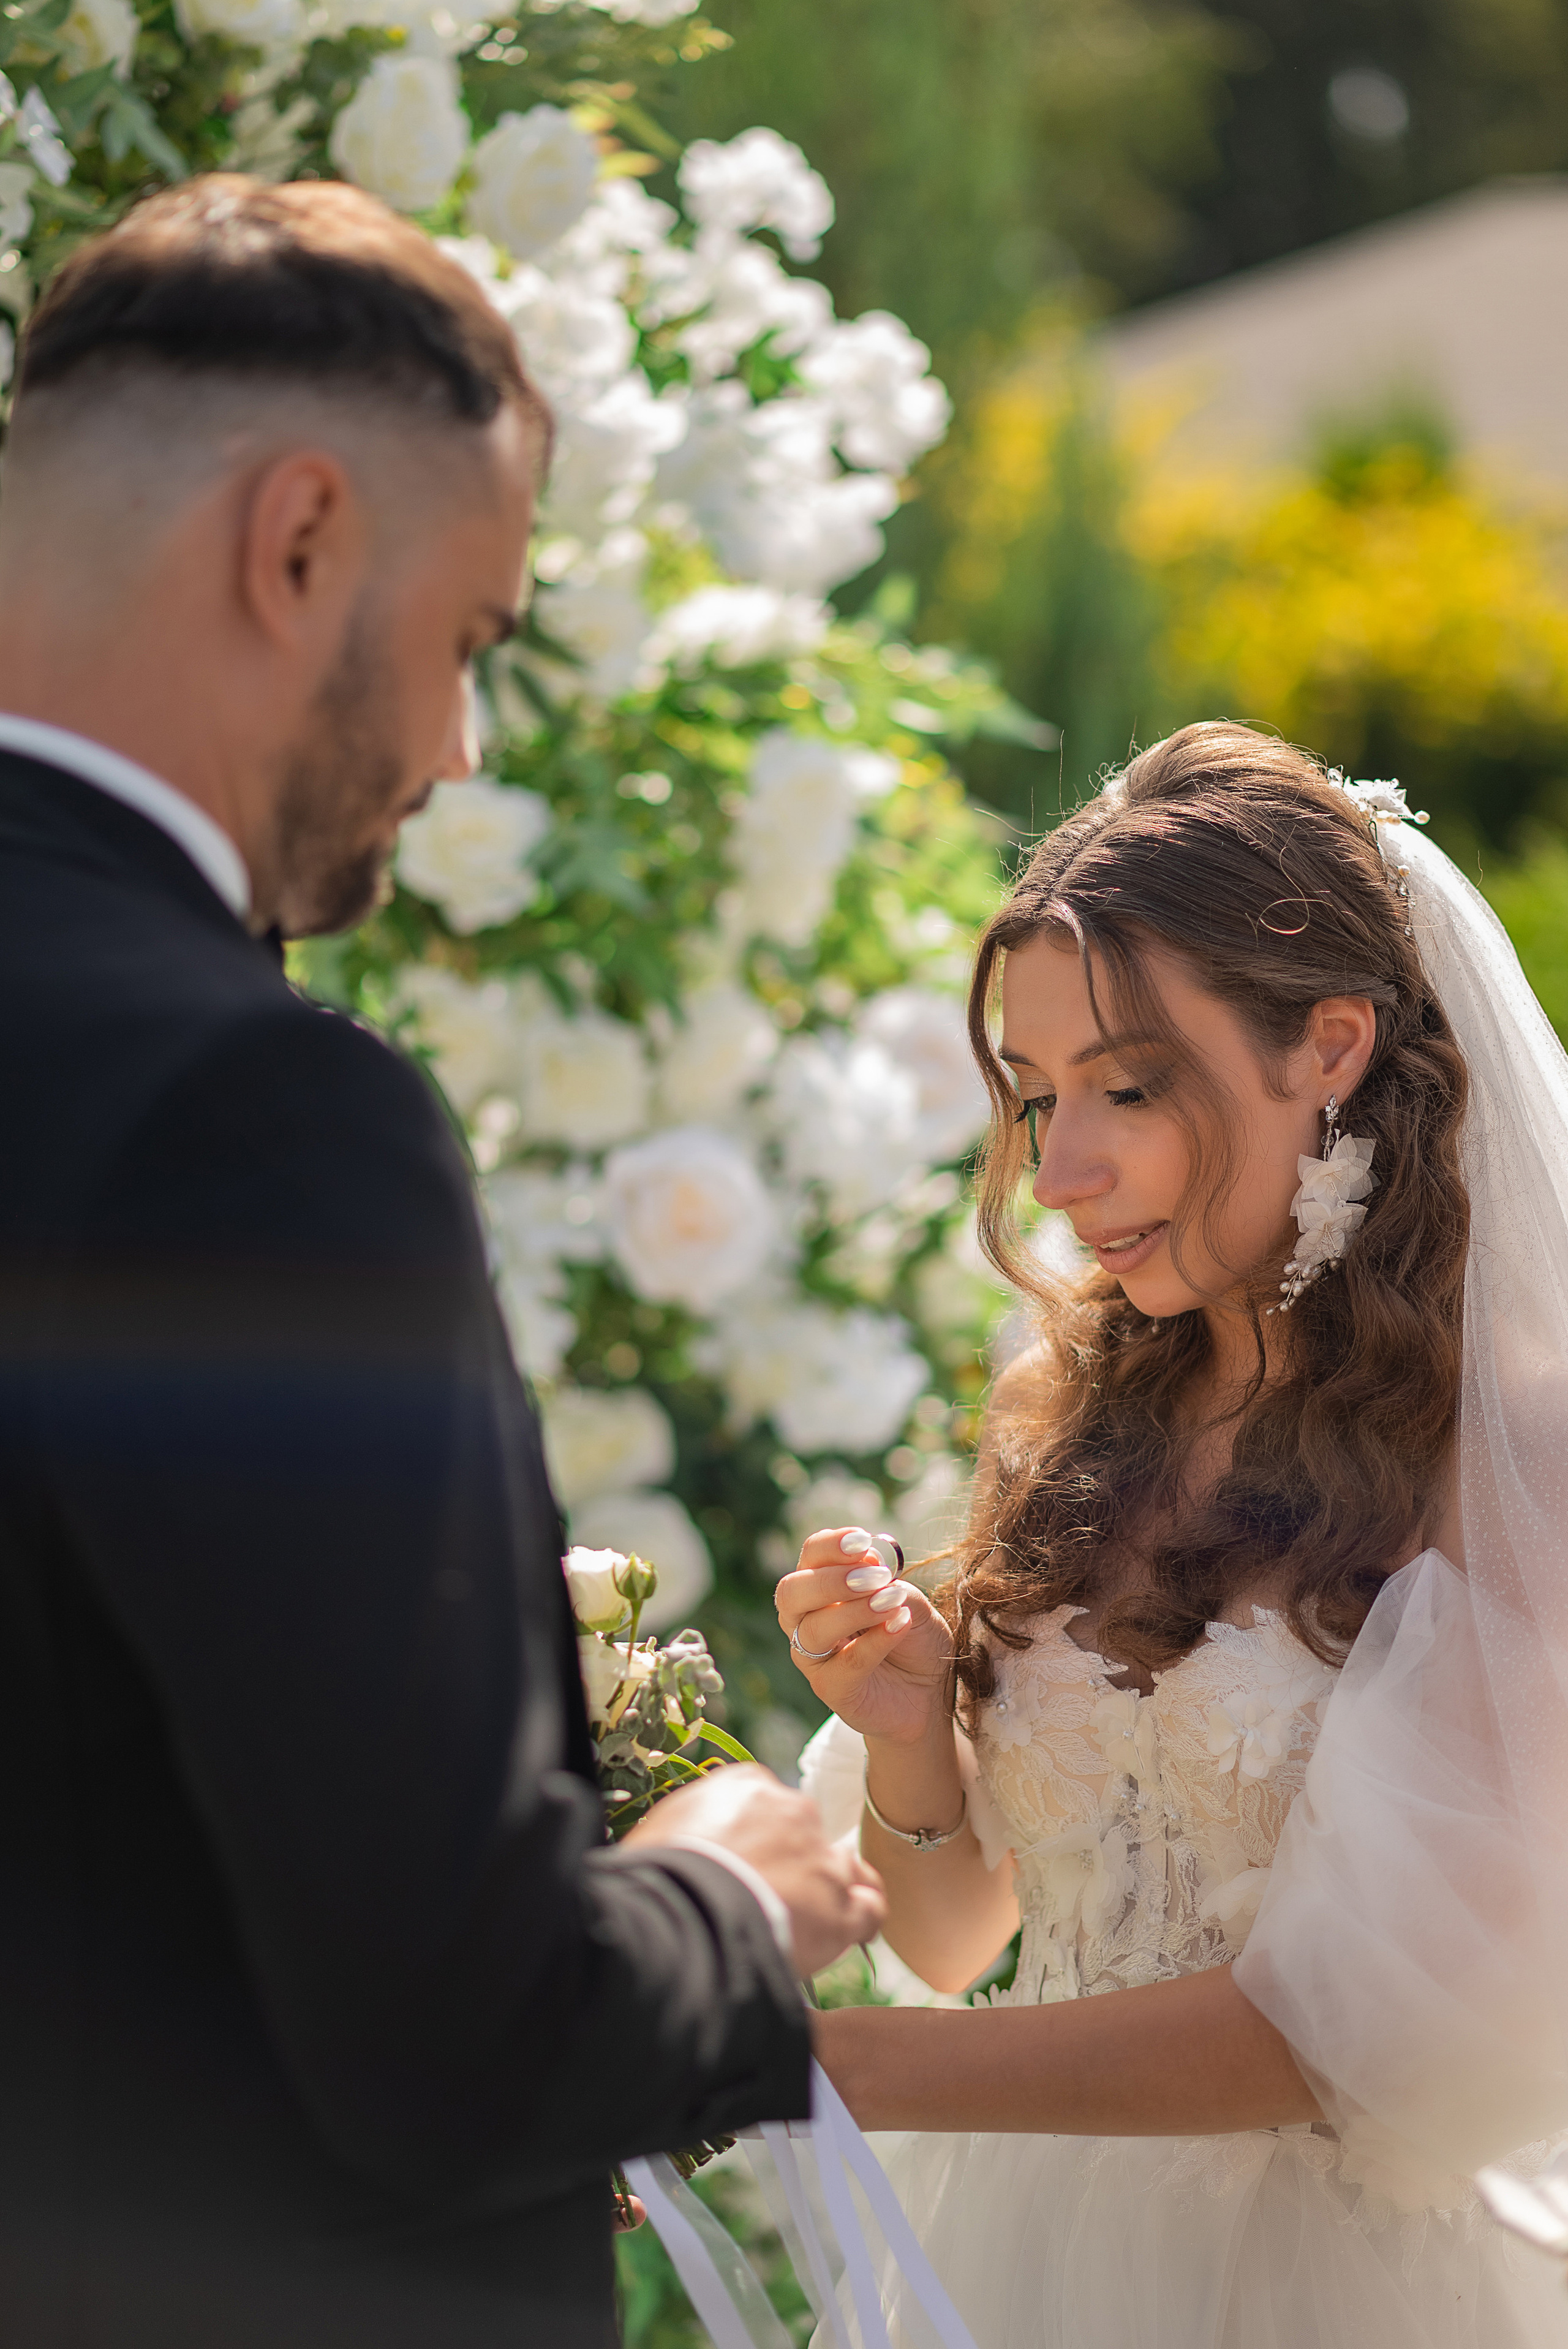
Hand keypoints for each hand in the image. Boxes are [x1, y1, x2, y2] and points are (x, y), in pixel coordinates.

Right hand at [625, 1762, 885, 1976]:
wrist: (684, 1914)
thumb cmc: (660, 1873)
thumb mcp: (668, 1828)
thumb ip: (696, 1826)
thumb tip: (693, 1844)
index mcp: (749, 1785)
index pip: (769, 1803)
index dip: (763, 1838)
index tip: (750, 1863)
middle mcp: (794, 1812)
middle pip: (807, 1833)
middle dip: (794, 1863)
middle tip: (769, 1899)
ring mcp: (822, 1860)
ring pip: (846, 1868)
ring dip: (833, 1889)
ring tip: (815, 1919)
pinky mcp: (840, 1909)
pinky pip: (870, 1908)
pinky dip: (863, 1920)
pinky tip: (853, 1936)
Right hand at [776, 1527, 953, 1747]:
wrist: (930, 1691)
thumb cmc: (913, 1639)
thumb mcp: (912, 1601)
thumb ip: (891, 1584)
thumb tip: (873, 1563)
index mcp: (821, 1588)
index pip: (811, 1556)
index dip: (832, 1545)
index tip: (864, 1540)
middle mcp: (806, 1620)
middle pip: (792, 1591)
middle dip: (831, 1579)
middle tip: (875, 1576)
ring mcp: (814, 1658)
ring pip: (814, 1629)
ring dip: (855, 1610)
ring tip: (893, 1602)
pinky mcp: (831, 1690)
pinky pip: (845, 1664)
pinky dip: (875, 1641)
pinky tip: (900, 1624)